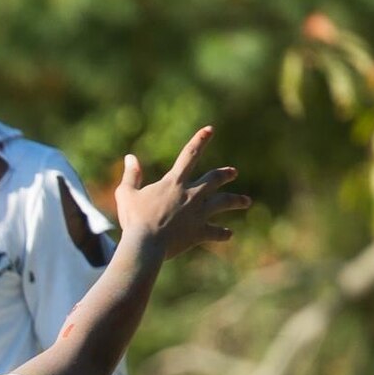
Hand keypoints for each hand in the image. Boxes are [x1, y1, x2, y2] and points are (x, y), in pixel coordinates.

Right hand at [114, 127, 250, 256]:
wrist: (146, 245)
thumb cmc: (134, 219)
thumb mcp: (126, 194)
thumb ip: (131, 175)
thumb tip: (130, 158)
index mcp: (174, 183)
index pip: (189, 155)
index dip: (200, 140)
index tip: (210, 129)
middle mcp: (191, 194)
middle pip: (214, 179)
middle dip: (225, 174)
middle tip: (234, 173)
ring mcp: (198, 214)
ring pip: (223, 203)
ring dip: (236, 201)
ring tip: (246, 201)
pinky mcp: (199, 232)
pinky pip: (216, 232)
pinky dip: (223, 233)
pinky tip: (229, 234)